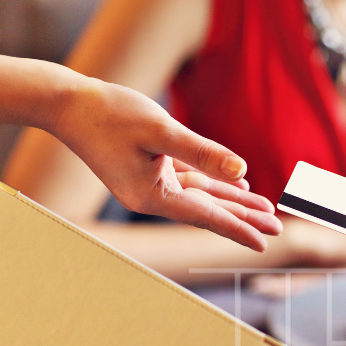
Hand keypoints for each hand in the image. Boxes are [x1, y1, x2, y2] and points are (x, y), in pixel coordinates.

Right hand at [49, 78, 281, 251]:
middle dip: (243, 218)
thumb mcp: (161, 131)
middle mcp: (152, 196)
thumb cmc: (110, 113)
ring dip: (233, 200)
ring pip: (202, 196)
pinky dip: (213, 183)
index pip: (207, 217)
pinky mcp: (148, 168)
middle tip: (277, 227)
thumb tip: (243, 172)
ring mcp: (149, 183)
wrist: (67, 103)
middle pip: (208, 211)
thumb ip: (203, 153)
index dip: (239, 228)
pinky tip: (236, 184)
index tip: (265, 242)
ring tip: (265, 209)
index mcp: (153, 196)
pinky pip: (189, 180)